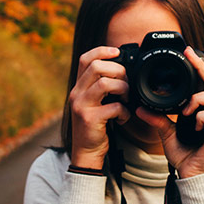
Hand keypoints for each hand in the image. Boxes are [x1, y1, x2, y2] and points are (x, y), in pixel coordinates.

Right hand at [69, 46, 130, 169]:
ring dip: (123, 88)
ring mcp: (82, 106)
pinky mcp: (90, 119)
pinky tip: (123, 117)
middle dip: (118, 71)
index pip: (85, 59)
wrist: (86, 152)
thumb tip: (123, 70)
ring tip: (126, 98)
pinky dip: (124, 111)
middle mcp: (77, 93)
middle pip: (96, 67)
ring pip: (105, 83)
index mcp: (78, 87)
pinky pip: (113, 107)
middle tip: (126, 83)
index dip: (101, 51)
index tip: (117, 52)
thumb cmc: (95, 125)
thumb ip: (101, 87)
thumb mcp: (94, 102)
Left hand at [136, 46, 203, 178]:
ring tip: (185, 111)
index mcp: (203, 110)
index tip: (187, 51)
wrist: (188, 175)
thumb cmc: (182, 153)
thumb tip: (140, 107)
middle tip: (190, 57)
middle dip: (202, 68)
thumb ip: (157, 118)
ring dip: (198, 99)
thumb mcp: (166, 132)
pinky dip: (201, 117)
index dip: (198, 66)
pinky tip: (192, 126)